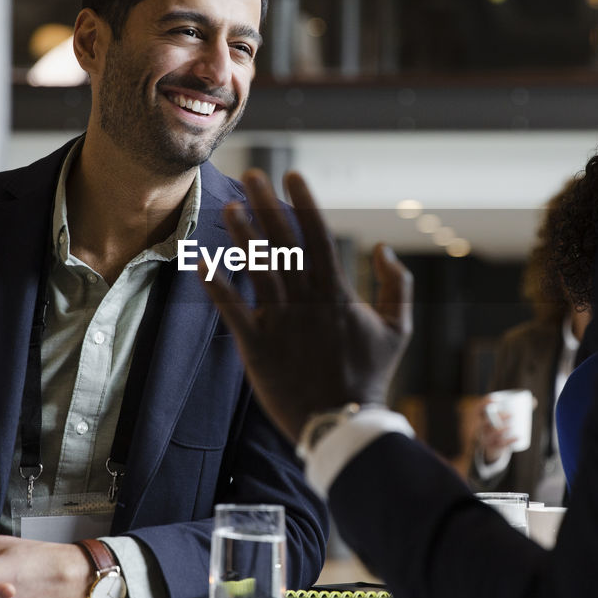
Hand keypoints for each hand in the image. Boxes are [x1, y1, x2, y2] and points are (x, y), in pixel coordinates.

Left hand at [204, 169, 413, 440]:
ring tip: (229, 206)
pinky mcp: (257, 345)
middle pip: (283, 242)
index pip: (317, 236)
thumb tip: (384, 249)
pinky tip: (200, 259)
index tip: (292, 176)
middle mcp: (306, 300)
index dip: (303, 203)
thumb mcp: (397, 328)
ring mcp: (280, 321)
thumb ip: (395, 286)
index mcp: (336, 292)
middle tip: (251, 175)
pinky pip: (232, 308)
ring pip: (258, 268)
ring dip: (243, 235)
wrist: (344, 423)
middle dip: (267, 206)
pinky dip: (216, 283)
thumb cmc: (370, 376)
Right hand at [476, 401, 517, 464]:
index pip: (479, 408)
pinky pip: (498, 445)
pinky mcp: (492, 447)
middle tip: (511, 415)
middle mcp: (480, 427)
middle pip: (485, 421)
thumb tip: (534, 401)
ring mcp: (485, 438)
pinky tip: (517, 438)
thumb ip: (519, 408)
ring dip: (499, 431)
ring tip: (510, 427)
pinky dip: (509, 442)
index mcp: (481, 417)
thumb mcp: (505, 417)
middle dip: (497, 417)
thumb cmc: (500, 425)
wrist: (491, 445)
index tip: (497, 399)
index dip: (485, 403)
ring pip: (490, 435)